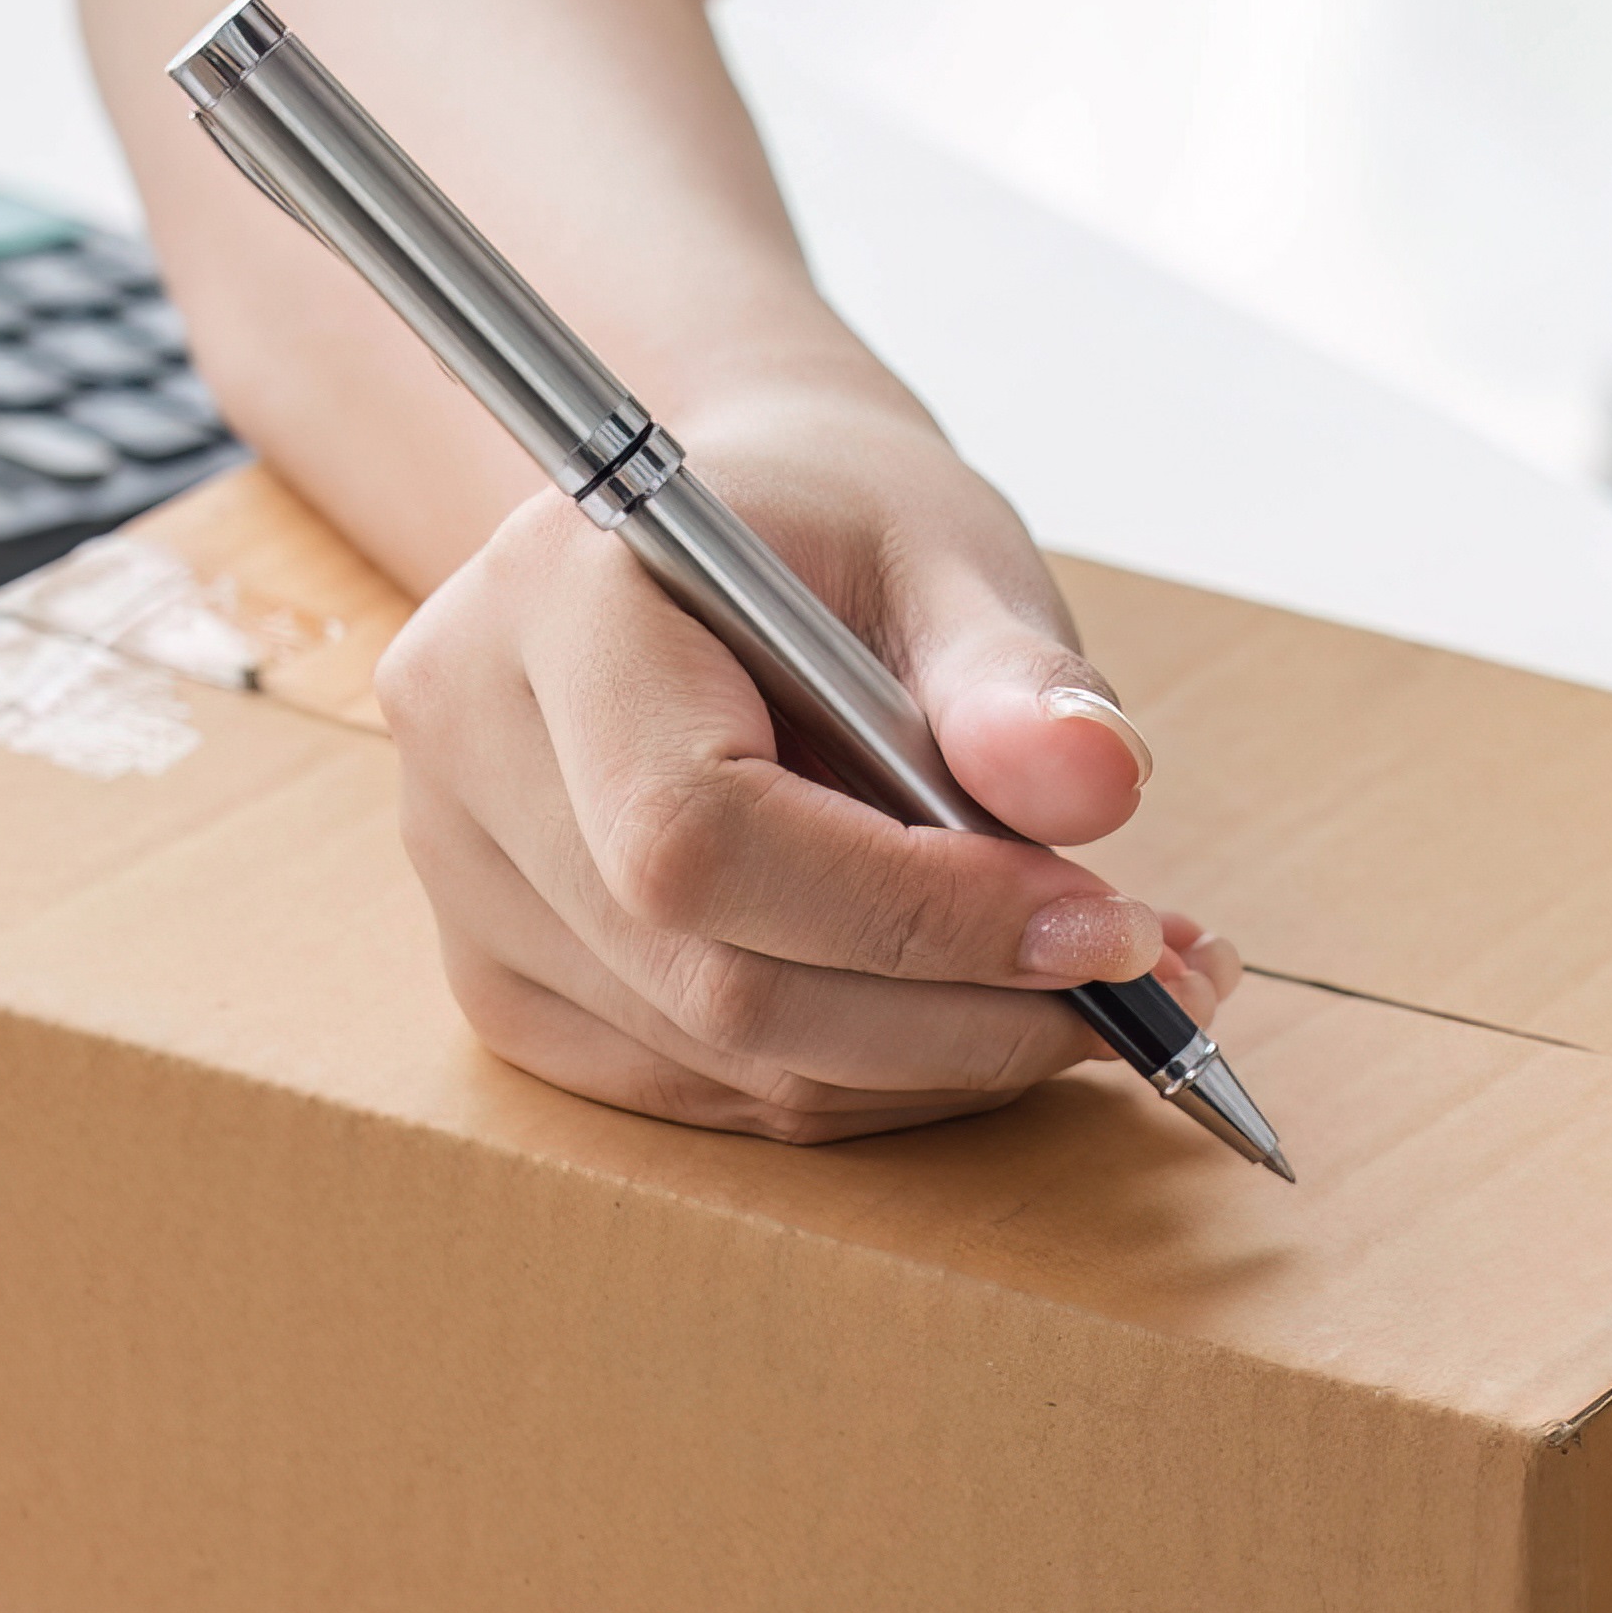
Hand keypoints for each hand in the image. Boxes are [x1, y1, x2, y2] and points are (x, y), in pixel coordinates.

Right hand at [378, 377, 1236, 1142]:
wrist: (711, 540)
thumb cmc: (829, 525)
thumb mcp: (946, 545)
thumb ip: (1015, 671)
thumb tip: (1098, 785)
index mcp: (554, 603)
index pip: (699, 832)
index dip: (911, 912)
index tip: (1105, 925)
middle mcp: (468, 749)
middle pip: (711, 975)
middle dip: (961, 1014)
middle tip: (1149, 984)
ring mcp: (462, 883)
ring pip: (723, 1059)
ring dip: (939, 1061)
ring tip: (1098, 989)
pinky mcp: (503, 978)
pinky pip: (703, 1086)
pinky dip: (866, 1076)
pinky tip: (971, 1009)